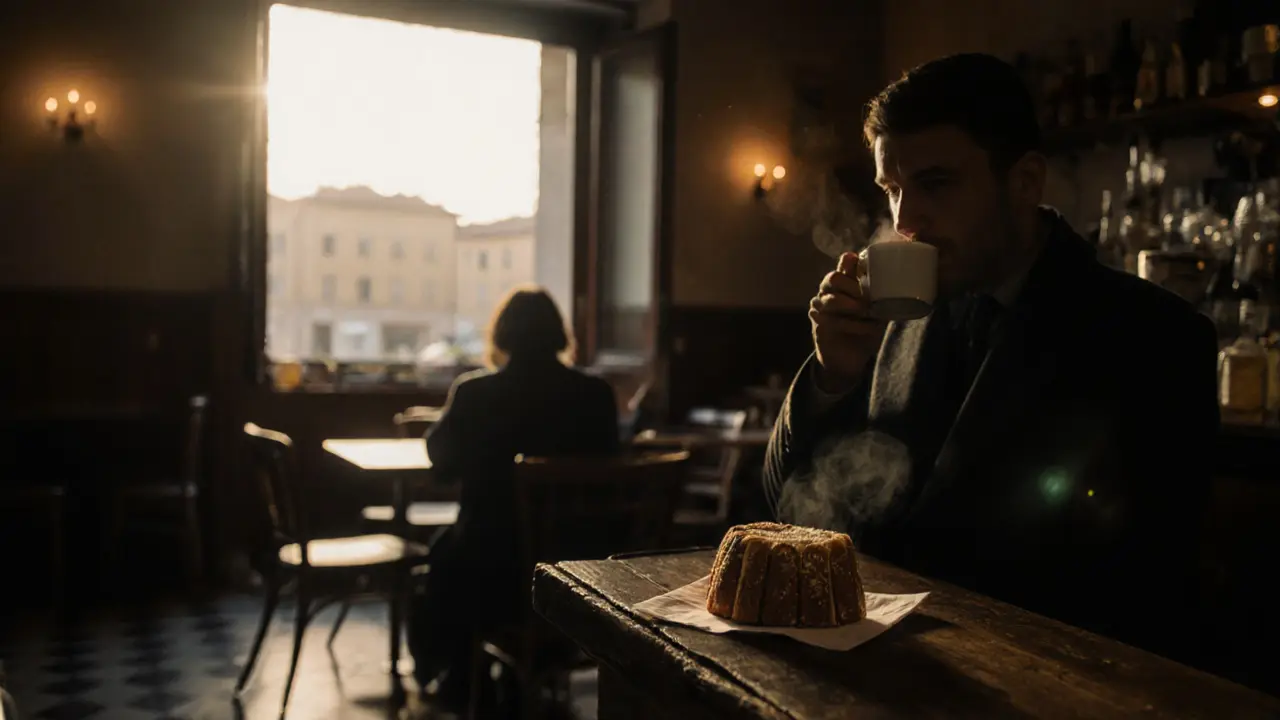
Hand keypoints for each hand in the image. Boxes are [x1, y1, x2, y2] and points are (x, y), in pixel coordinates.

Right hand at [808, 251, 886, 393]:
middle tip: (868, 299)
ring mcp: (820, 305)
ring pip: (831, 299)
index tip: (864, 267)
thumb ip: (881, 296)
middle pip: (834, 278)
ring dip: (852, 306)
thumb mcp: (878, 311)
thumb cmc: (865, 329)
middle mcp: (829, 290)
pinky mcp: (817, 322)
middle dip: (852, 288)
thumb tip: (901, 284)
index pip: (845, 263)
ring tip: (867, 313)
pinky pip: (832, 320)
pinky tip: (866, 328)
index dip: (851, 262)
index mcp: (846, 281)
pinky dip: (851, 325)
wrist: (850, 357)